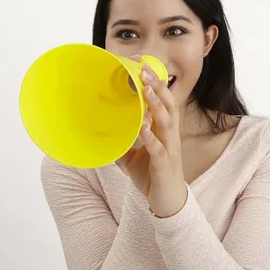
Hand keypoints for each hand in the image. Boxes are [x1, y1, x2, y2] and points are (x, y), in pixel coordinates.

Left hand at [116, 56, 187, 217]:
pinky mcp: (164, 165)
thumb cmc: (152, 176)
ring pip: (167, 122)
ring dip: (156, 105)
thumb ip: (121, 142)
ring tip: (147, 90)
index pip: (163, 102)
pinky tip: (144, 127)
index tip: (145, 66)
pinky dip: (151, 137)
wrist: (168, 203)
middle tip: (145, 70)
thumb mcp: (131, 157)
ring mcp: (169, 149)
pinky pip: (159, 148)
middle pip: (168, 105)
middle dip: (157, 87)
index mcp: (164, 131)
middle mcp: (170, 136)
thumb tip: (99, 133)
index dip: (156, 84)